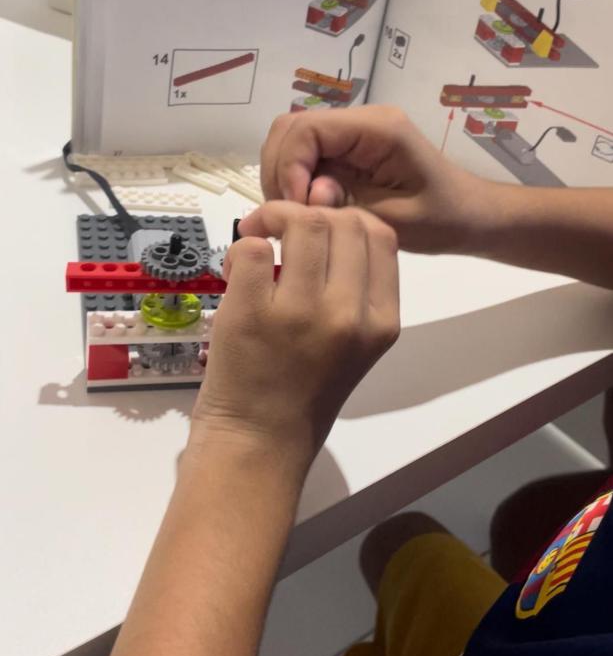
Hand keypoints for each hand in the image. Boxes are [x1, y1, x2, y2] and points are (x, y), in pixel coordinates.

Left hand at [192, 202, 399, 472]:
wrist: (260, 443)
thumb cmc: (304, 395)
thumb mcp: (354, 347)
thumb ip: (353, 292)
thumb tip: (323, 227)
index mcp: (381, 321)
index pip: (380, 234)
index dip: (346, 218)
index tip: (317, 234)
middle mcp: (349, 314)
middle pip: (341, 220)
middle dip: (306, 213)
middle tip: (278, 232)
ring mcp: (300, 313)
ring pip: (301, 223)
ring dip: (272, 220)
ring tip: (255, 245)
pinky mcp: (252, 314)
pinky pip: (252, 248)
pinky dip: (241, 248)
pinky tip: (235, 274)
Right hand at [259, 105, 494, 253]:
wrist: (470, 215)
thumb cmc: (442, 219)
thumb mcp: (395, 220)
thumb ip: (346, 205)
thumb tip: (306, 198)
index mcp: (377, 129)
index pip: (306, 130)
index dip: (289, 167)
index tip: (296, 208)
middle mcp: (361, 121)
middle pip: (290, 129)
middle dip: (280, 172)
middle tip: (289, 215)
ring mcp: (352, 133)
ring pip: (292, 142)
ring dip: (284, 177)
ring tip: (299, 216)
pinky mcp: (348, 150)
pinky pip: (306, 157)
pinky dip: (296, 182)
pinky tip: (309, 211)